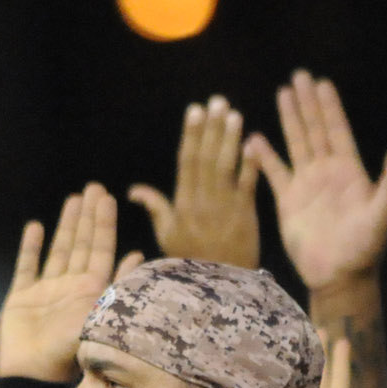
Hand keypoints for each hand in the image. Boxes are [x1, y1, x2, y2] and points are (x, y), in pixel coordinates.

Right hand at [0, 184, 136, 382]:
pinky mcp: (22, 299)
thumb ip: (117, 286)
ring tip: (72, 200)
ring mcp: (46, 291)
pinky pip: (27, 268)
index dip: (104, 222)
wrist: (34, 378)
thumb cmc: (70, 353)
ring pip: (58, 250)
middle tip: (93, 188)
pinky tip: (34, 227)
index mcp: (93, 290)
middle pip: (82, 244)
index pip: (101, 248)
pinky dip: (30, 248)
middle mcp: (72, 287)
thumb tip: (140, 255)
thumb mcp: (102, 317)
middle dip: (88, 216)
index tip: (107, 197)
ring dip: (65, 226)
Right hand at [127, 95, 260, 267]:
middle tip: (216, 101)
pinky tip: (254, 142)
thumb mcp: (165, 235)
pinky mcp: (246, 212)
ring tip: (233, 114)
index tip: (194, 111)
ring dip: (230, 139)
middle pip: (206, 158)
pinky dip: (251, 163)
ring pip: (226, 166)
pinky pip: (248, 184)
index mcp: (181, 203)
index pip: (186, 162)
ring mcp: (225, 206)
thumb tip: (133, 190)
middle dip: (211, 128)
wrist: (216, 285)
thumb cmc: (188, 260)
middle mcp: (201, 200)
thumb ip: (154, 207)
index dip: (191, 135)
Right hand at [248, 70, 386, 292]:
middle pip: (315, 130)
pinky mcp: (287, 202)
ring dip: (288, 120)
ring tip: (281, 94)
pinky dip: (263, 157)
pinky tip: (254, 139)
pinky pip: (273, 173)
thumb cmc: (366, 246)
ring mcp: (306, 185)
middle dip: (307, 103)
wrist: (339, 274)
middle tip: (298, 76)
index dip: (330, 107)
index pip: (337, 130)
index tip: (321, 83)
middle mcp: (327, 172)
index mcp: (350, 171)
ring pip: (295, 144)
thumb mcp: (384, 210)